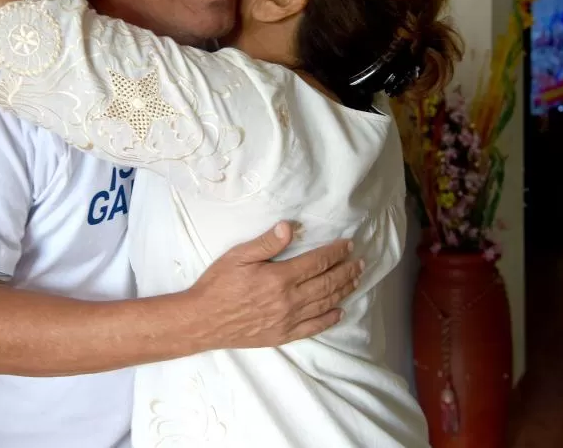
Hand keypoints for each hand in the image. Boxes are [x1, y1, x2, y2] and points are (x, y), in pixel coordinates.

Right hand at [187, 221, 363, 348]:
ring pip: (324, 303)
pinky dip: (329, 319)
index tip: (348, 245)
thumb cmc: (218, 285)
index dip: (335, 252)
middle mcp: (289, 300)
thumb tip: (289, 226)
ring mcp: (288, 320)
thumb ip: (266, 242)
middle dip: (346, 270)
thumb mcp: (238, 256)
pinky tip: (339, 312)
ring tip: (356, 280)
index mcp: (279, 277)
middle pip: (327, 283)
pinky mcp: (282, 335)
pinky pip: (313, 327)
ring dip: (343, 290)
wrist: (202, 320)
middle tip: (359, 261)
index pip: (317, 262)